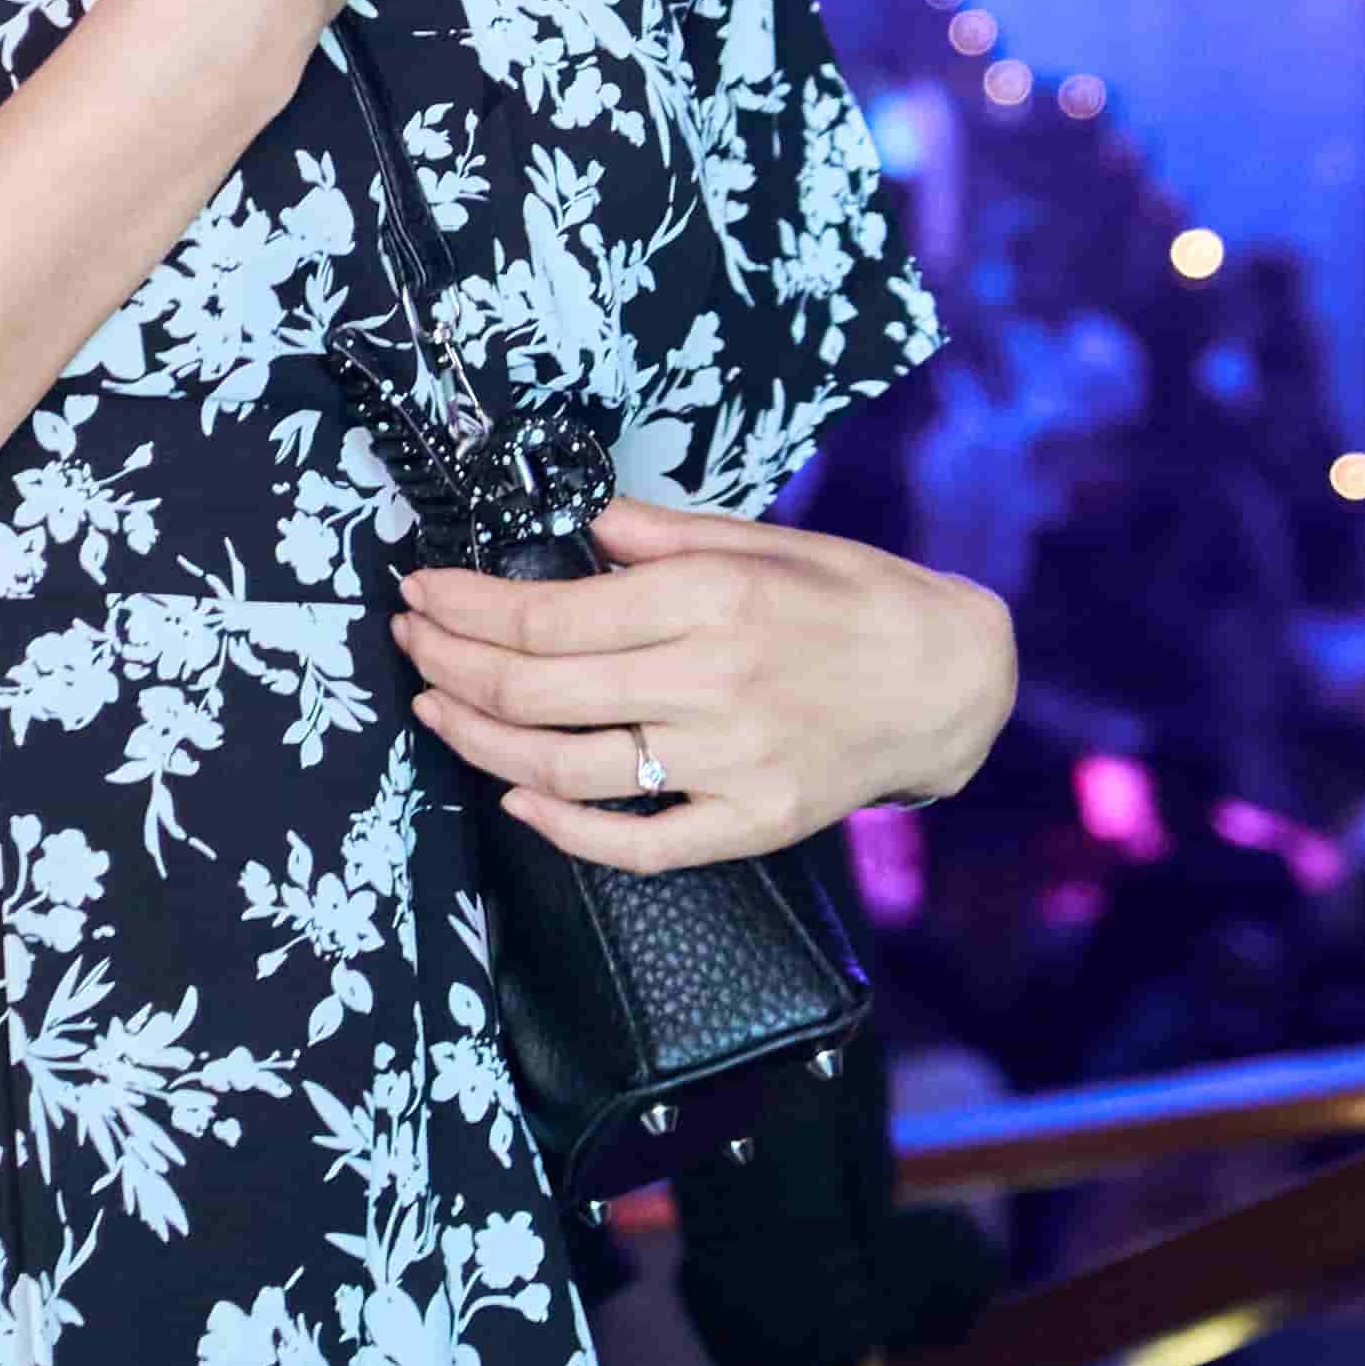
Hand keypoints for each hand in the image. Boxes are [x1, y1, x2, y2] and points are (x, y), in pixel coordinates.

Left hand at [393, 498, 1012, 869]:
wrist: (952, 682)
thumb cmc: (854, 599)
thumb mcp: (762, 538)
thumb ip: (660, 533)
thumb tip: (577, 520)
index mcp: (709, 601)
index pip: (545, 613)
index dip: (465, 605)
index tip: (423, 590)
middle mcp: (712, 681)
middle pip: (535, 690)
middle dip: (449, 663)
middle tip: (412, 641)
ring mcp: (730, 763)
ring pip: (564, 768)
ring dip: (477, 742)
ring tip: (435, 708)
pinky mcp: (751, 824)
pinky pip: (637, 844)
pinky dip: (562, 829)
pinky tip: (516, 799)